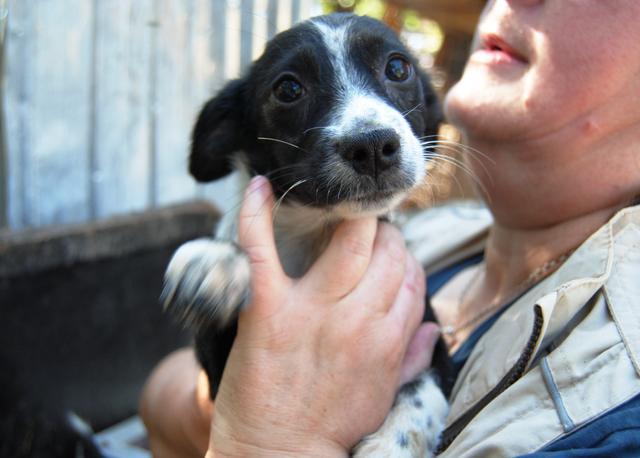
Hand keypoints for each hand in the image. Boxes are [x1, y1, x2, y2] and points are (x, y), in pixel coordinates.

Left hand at [208, 176, 439, 456]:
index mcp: (388, 339)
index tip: (386, 253)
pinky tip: (259, 189)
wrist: (279, 454)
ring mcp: (313, 310)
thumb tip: (435, 328)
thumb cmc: (331, 426)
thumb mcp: (385, 396)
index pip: (411, 276)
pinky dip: (257, 215)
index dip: (401, 257)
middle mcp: (358, 318)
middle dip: (381, 233)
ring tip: (337, 215)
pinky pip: (263, 250)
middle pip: (386, 251)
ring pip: (347, 240)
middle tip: (363, 230)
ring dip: (347, 219)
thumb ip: (413, 358)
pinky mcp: (269, 309)